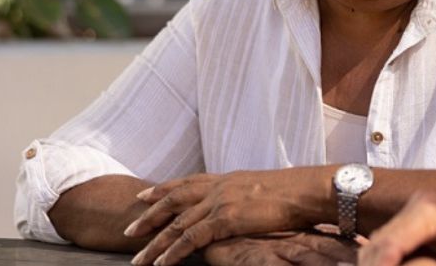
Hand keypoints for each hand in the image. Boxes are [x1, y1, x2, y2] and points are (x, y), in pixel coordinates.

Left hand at [126, 168, 331, 265]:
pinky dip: (173, 252)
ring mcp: (220, 202)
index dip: (163, 190)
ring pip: (177, 224)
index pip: (187, 182)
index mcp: (227, 179)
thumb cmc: (294, 191)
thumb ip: (244, 195)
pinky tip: (162, 264)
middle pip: (173, 201)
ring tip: (139, 259)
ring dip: (155, 243)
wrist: (306, 190)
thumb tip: (242, 205)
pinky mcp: (225, 219)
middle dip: (149, 216)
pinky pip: (191, 238)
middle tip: (130, 230)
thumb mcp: (262, 188)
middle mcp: (218, 187)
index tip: (144, 195)